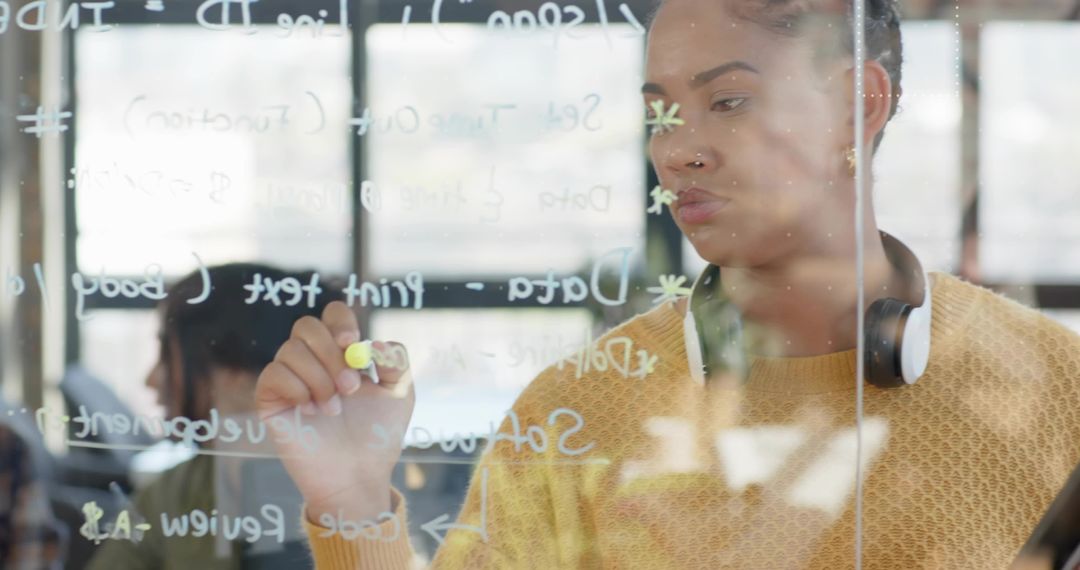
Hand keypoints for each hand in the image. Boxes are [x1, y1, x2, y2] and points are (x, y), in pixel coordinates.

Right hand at [255, 301, 415, 522]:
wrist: (358, 475)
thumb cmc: (378, 435)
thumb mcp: (401, 393)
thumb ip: (397, 360)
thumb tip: (372, 343)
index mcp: (342, 354)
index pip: (332, 314)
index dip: (340, 321)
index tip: (352, 345)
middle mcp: (313, 362)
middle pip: (306, 326)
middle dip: (331, 355)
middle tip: (350, 388)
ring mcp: (290, 380)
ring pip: (290, 350)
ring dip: (318, 378)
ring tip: (333, 409)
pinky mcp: (270, 401)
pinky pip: (273, 374)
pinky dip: (296, 389)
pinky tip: (311, 412)